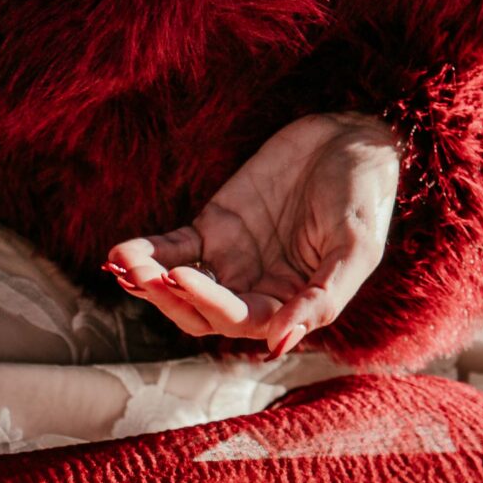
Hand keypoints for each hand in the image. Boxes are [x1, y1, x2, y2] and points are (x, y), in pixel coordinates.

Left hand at [106, 112, 400, 356]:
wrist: (352, 140)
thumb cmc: (365, 196)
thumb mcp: (357, 248)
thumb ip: (324, 298)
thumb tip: (279, 343)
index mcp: (290, 306)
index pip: (239, 320)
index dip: (207, 303)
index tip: (181, 276)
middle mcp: (255, 291)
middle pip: (199, 313)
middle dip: (168, 298)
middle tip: (142, 275)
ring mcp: (229, 262)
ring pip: (178, 285)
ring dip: (148, 280)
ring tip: (124, 265)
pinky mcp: (211, 229)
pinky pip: (169, 247)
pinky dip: (143, 251)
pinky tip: (117, 252)